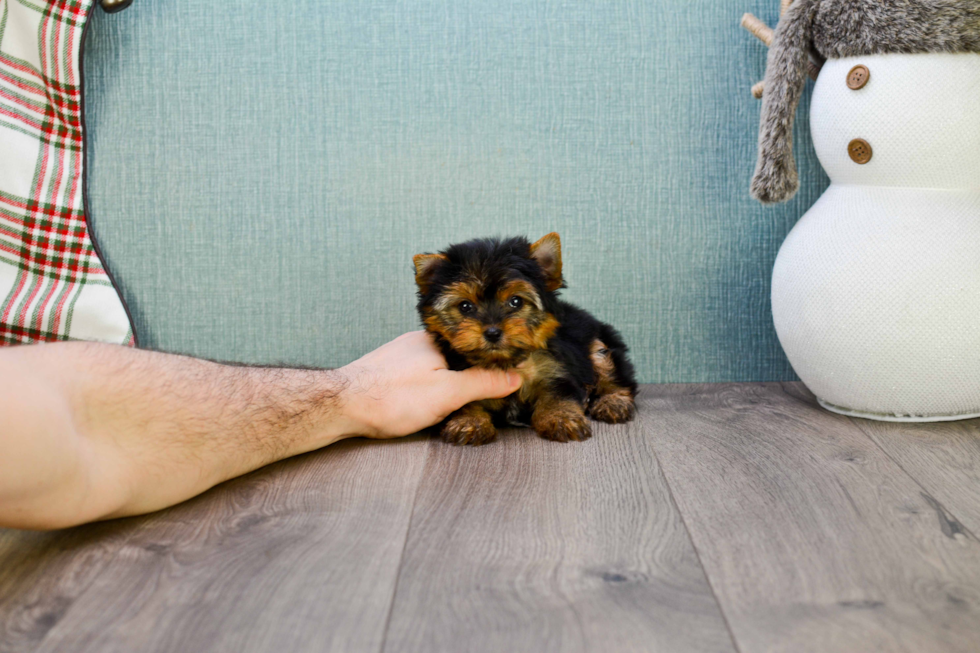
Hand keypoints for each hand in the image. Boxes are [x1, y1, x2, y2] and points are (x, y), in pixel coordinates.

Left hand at [338, 331, 521, 437]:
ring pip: (436, 367)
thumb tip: (515, 377)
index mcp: (435, 339)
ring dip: (449, 383)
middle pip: (456, 356)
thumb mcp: (448, 393)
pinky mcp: (387, 372)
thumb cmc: (391, 398)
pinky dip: (429, 389)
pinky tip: (428, 404)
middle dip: (471, 373)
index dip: (492, 360)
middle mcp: (417, 342)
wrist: (339, 406)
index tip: (509, 375)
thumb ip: (483, 383)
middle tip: (487, 396)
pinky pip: (419, 377)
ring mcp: (400, 356)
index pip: (475, 345)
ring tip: (459, 404)